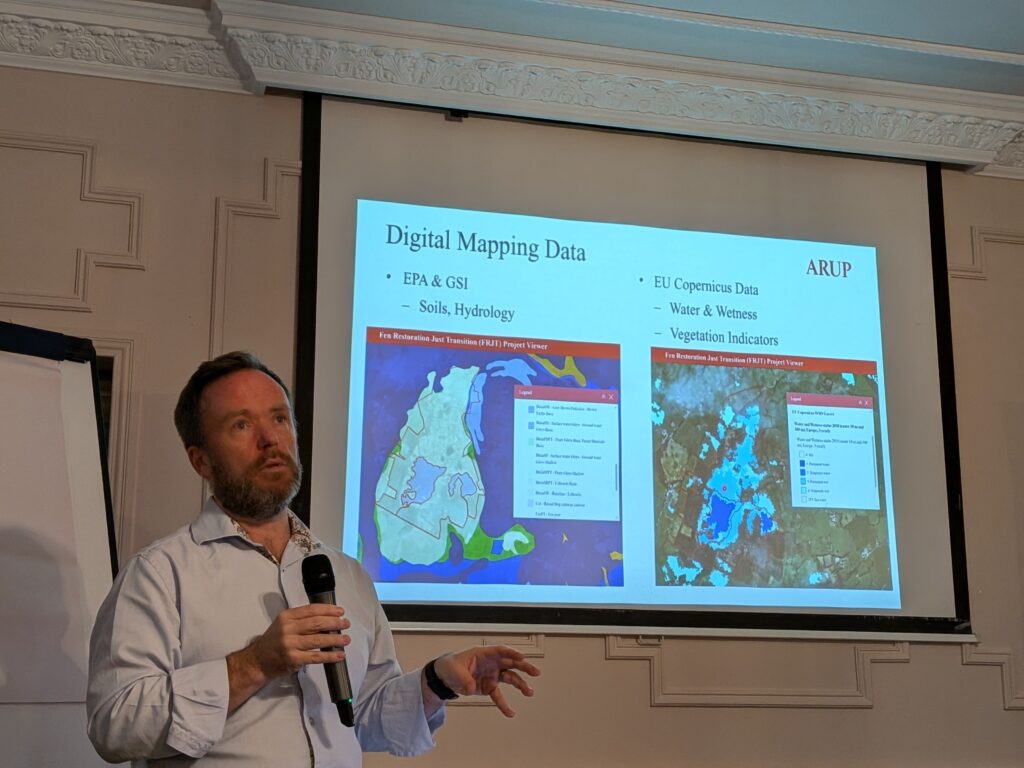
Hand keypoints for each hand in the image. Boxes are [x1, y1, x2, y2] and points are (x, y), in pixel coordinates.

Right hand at [227, 604, 349, 710]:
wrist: (258, 661)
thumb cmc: (273, 641)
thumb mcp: (283, 624)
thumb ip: (301, 620)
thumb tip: (327, 619)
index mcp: (287, 616)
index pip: (311, 609)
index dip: (328, 609)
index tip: (340, 611)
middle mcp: (288, 628)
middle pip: (317, 623)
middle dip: (335, 622)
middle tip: (346, 624)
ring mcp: (290, 644)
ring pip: (318, 639)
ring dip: (335, 639)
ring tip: (346, 639)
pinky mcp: (293, 659)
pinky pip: (316, 656)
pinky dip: (330, 655)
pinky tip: (339, 655)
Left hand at [431, 645, 540, 716]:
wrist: (445, 676)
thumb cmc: (450, 666)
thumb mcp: (455, 670)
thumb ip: (464, 678)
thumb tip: (473, 687)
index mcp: (483, 654)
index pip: (500, 651)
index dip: (511, 652)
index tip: (522, 657)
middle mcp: (491, 663)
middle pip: (511, 663)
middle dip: (524, 667)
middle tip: (536, 672)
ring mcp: (492, 675)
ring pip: (510, 678)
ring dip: (520, 685)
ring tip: (529, 692)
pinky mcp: (489, 687)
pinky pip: (499, 696)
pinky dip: (504, 704)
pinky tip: (510, 712)